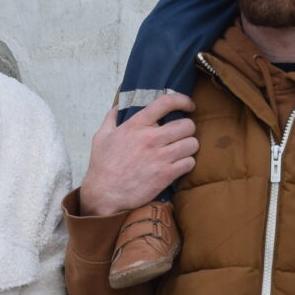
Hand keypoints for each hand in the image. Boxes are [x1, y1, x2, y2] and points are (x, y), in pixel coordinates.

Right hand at [77, 95, 199, 217]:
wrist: (104, 195)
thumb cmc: (102, 166)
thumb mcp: (101, 136)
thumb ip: (111, 118)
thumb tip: (118, 107)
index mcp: (136, 125)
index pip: (166, 103)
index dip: (182, 100)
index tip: (189, 106)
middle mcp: (150, 138)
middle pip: (187, 125)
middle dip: (187, 129)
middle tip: (182, 135)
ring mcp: (160, 157)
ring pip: (192, 144)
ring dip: (189, 147)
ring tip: (182, 151)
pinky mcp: (166, 175)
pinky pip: (189, 163)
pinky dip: (187, 164)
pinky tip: (179, 165)